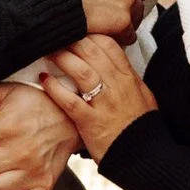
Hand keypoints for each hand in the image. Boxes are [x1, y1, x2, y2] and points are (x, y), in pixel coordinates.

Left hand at [45, 41, 157, 158]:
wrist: (145, 156)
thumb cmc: (141, 127)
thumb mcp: (143, 96)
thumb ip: (128, 77)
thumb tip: (116, 62)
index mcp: (129, 78)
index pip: (109, 45)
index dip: (90, 35)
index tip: (77, 33)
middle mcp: (117, 86)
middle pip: (92, 52)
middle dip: (72, 41)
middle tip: (57, 37)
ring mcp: (104, 103)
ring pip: (81, 71)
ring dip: (62, 58)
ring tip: (48, 52)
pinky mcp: (90, 121)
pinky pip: (69, 100)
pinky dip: (55, 88)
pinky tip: (44, 79)